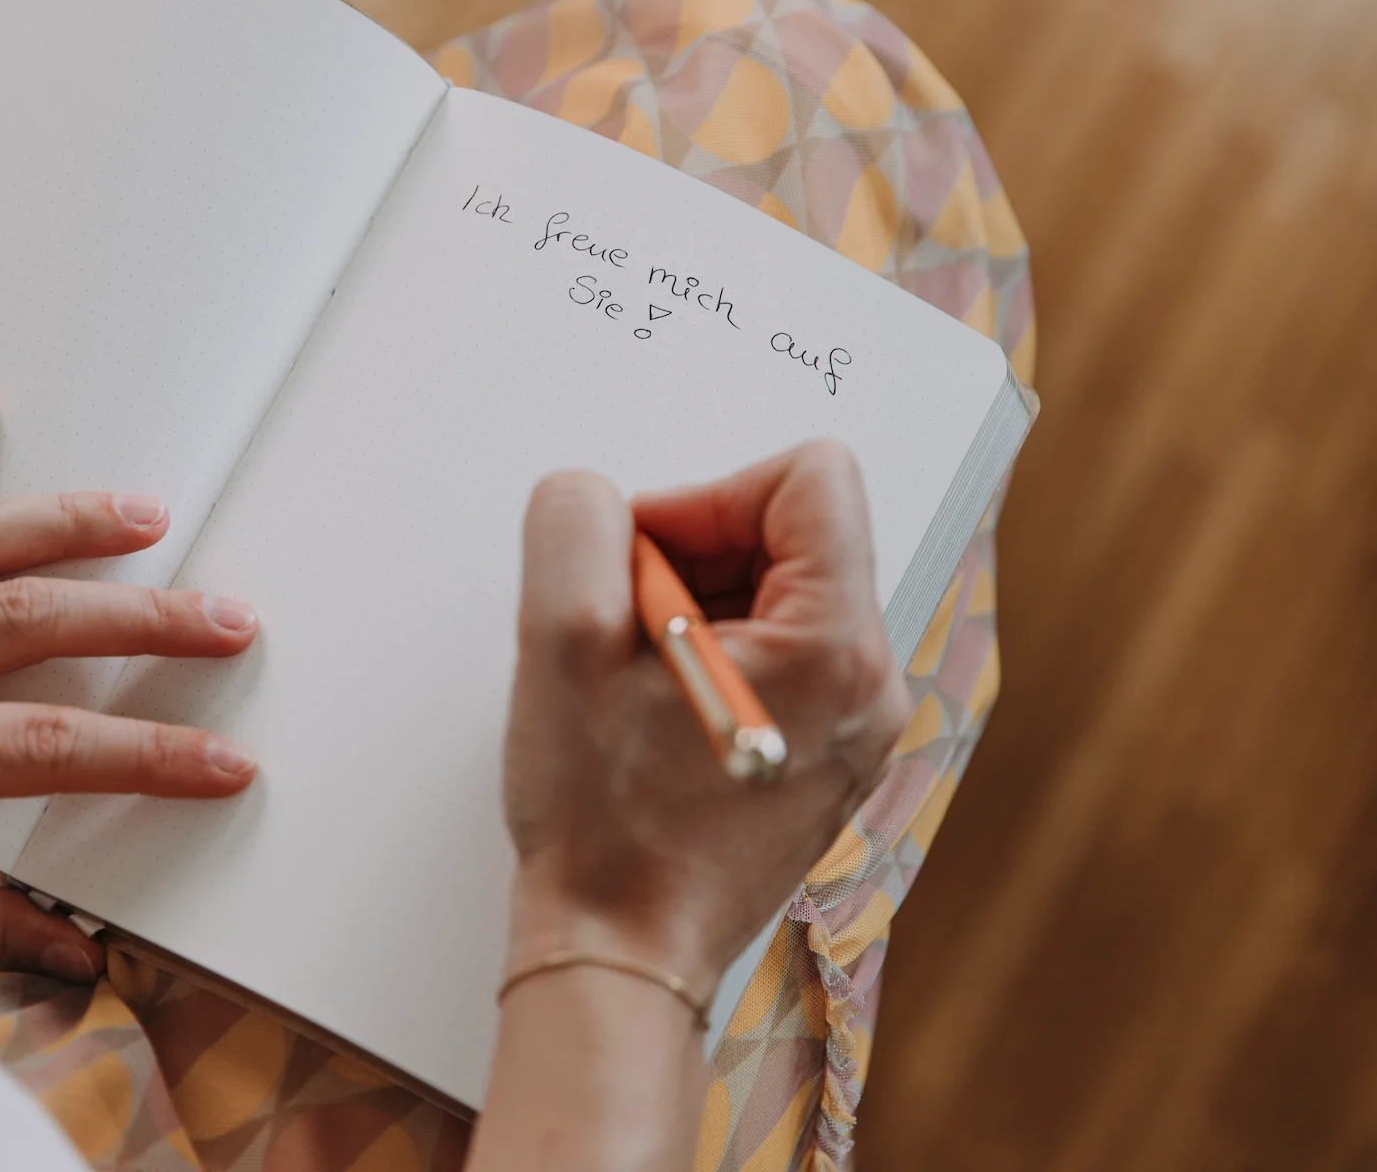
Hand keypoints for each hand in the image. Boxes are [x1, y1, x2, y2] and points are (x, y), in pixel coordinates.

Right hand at [500, 442, 910, 992]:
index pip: (808, 479)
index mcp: (834, 648)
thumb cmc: (605, 824)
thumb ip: (577, 524)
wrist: (621, 952)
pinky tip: (655, 716)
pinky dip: (708, 656)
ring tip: (636, 685)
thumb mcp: (560, 640)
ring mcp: (855, 726)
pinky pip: (775, 654)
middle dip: (694, 558)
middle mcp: (871, 685)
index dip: (706, 498)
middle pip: (793, 535)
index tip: (642, 565)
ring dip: (693, 609)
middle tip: (626, 635)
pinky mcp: (826, 755)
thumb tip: (598, 500)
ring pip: (778, 594)